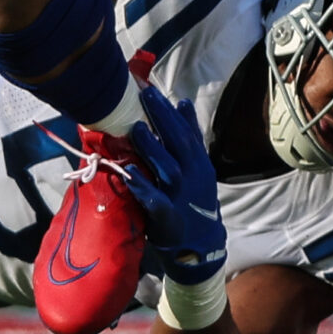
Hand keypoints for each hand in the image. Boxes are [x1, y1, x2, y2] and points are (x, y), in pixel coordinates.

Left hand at [123, 88, 227, 284]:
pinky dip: (143, 186)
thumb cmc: (194, 200)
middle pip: (178, 143)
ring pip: (167, 168)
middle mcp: (192, 175)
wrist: (201, 245)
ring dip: (152, 148)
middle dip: (162, 119)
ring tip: (137, 128)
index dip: (168, 110)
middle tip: (145, 95)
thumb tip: (183, 102)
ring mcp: (181, 196)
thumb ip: (190, 135)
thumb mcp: (199, 166)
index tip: (151, 89)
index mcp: (198, 162)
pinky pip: (155, 200)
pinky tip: (130, 172)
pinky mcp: (168, 217)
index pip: (184, 130)